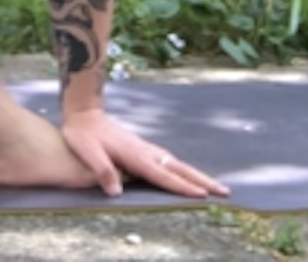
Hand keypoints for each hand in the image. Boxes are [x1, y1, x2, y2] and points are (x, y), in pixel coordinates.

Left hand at [60, 101, 229, 199]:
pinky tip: (186, 174)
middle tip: (225, 192)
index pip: (163, 175)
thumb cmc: (82, 134)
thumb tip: (117, 193)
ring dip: (196, 175)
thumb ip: (102, 170)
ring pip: (177, 164)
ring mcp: (146, 148)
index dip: (182, 187)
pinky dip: (183, 169)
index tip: (202, 195)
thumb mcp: (87, 152)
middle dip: (202, 181)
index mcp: (135, 156)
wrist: (83, 112)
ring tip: (214, 187)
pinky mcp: (143, 148)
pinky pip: (169, 161)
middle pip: (180, 169)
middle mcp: (145, 151)